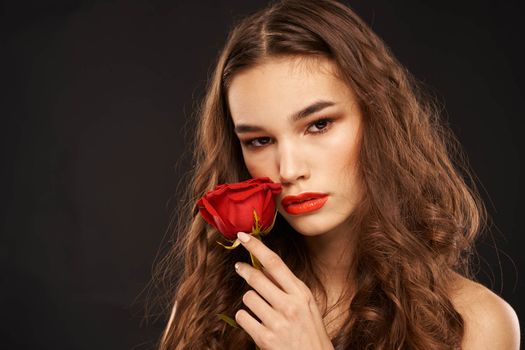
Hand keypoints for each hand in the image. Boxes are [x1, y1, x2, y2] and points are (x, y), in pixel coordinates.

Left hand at [234, 231, 334, 349]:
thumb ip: (287, 287)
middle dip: (245, 270)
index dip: (257, 247)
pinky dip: (246, 319)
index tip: (244, 237)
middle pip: (257, 278)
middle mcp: (290, 305)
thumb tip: (264, 267)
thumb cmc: (310, 332)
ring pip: (248, 297)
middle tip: (240, 267)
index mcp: (301, 293)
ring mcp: (277, 322)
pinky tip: (257, 324)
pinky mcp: (265, 338)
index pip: (275, 263)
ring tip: (262, 311)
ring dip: (250, 302)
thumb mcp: (306, 305)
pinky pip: (243, 317)